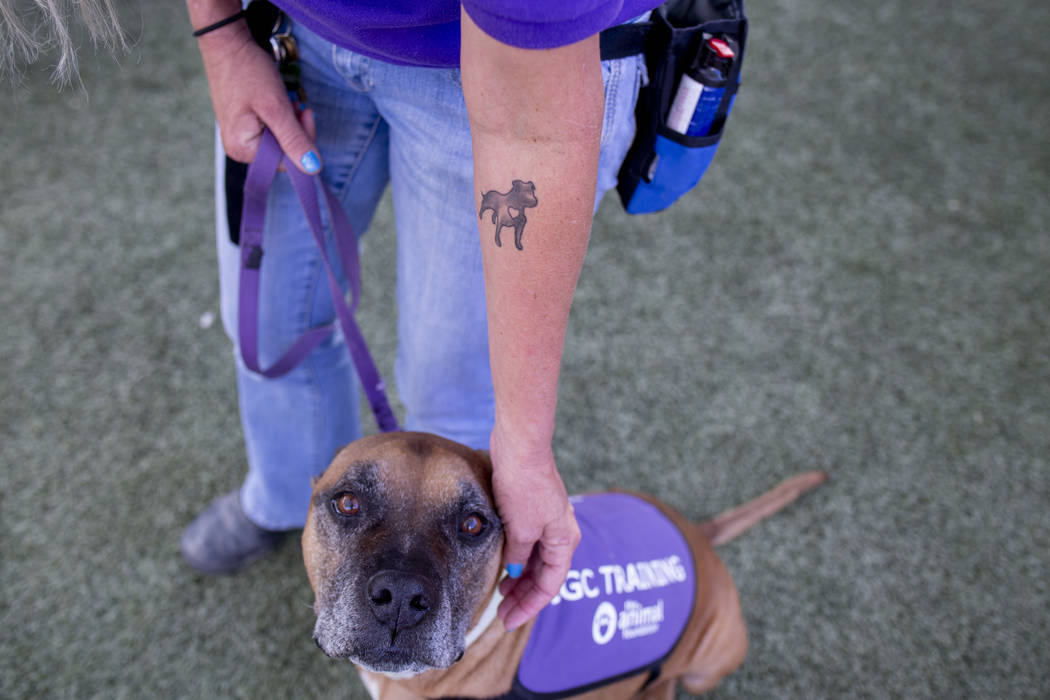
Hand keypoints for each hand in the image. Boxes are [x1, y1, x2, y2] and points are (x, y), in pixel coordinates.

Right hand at [195, 19, 318, 171]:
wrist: (227, 44)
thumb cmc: (248, 72)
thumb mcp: (276, 107)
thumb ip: (294, 139)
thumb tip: (313, 168)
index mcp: (242, 149)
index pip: (286, 162)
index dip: (302, 142)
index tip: (305, 113)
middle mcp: (238, 149)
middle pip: (282, 153)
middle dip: (296, 130)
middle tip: (299, 105)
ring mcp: (239, 137)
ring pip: (279, 140)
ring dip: (290, 122)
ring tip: (288, 101)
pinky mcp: (243, 126)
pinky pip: (270, 130)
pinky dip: (280, 117)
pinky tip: (279, 102)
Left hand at [491, 427, 580, 630]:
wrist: (520, 447)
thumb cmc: (524, 485)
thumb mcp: (519, 528)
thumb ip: (517, 555)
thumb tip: (512, 571)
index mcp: (563, 540)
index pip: (550, 585)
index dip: (529, 606)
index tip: (509, 620)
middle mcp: (560, 532)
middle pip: (544, 575)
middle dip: (524, 595)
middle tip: (501, 613)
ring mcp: (548, 520)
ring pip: (536, 560)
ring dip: (520, 578)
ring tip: (500, 592)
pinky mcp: (534, 509)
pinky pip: (529, 544)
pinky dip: (517, 558)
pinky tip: (502, 563)